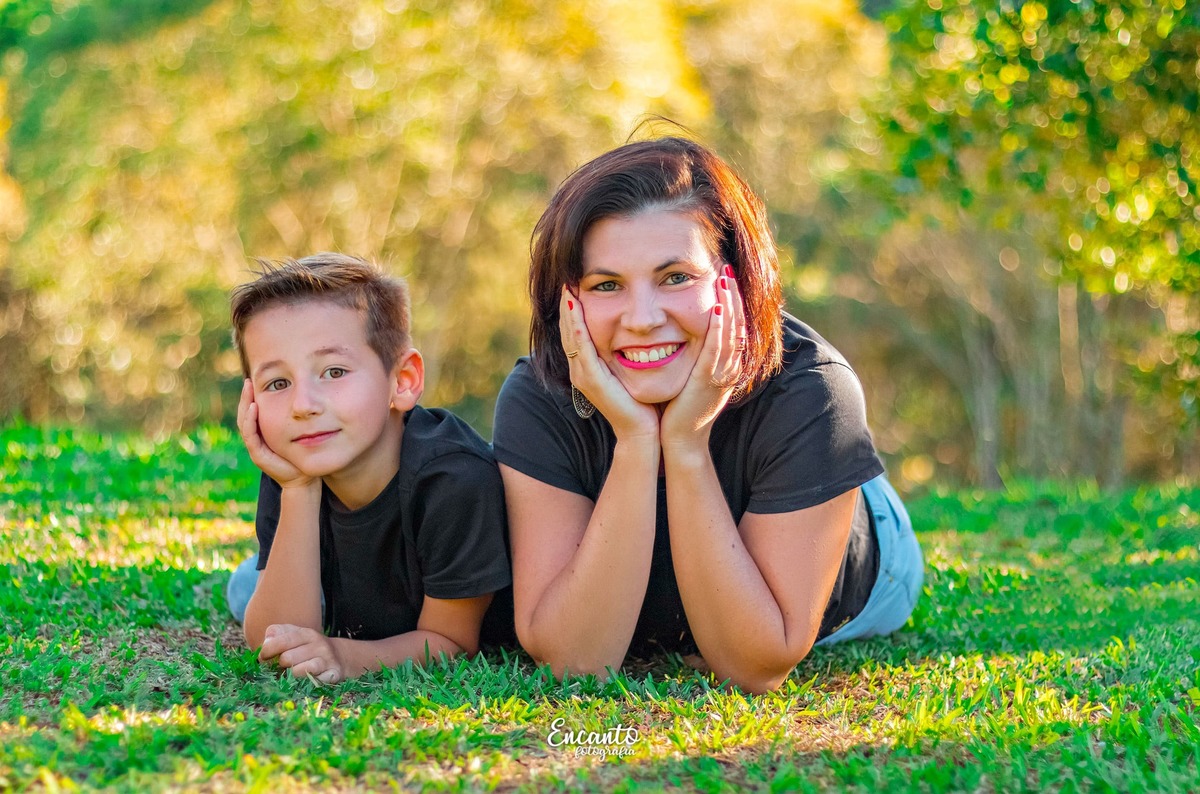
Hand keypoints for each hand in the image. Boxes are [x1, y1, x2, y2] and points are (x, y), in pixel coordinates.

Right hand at [237, 380, 314, 488]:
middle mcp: (256, 438)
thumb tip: (302, 397)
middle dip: (245, 396)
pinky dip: (250, 420)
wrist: (303, 479)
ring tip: (248, 388)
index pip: (252, 411)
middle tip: (248, 381)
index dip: (251, 396)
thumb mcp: (298, 431)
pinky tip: (254, 407)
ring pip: (244, 422)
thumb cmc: (302, 454)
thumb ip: (295, 418)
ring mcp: (255, 447)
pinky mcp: (258, 454)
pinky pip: (251, 435)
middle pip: (245, 414)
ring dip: (245, 404)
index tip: (254, 380)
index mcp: (263, 432)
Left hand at [259, 624, 346, 683]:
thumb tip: (265, 644)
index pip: (282, 640)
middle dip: (279, 666)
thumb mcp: (293, 634)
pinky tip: (304, 681)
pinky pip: (316, 682)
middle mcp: (318, 645)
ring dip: (291, 676)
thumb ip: (276, 635)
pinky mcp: (334, 674)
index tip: (264, 657)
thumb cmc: (306, 647)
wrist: (338, 656)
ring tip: (290, 675)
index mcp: (306, 634)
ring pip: (301, 670)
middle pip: (288, 658)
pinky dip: (307, 683)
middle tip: (280, 667)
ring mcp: (327, 660)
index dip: (268, 650)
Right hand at [559, 287, 658, 440]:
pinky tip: (576, 307)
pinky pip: (581, 346)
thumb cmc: (641, 402)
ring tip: (567, 287)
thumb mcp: (628, 371)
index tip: (575, 285)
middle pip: (567, 330)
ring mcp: (583, 375)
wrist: (642, 432)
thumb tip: (633, 331)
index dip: (573, 309)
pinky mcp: (591, 380)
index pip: (575, 331)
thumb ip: (625, 353)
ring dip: (568, 310)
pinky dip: (577, 325)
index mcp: (587, 367)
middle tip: (566, 279)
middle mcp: (580, 370)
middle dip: (566, 304)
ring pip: (570, 335)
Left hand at [660, 265, 745, 450]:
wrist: (680, 441)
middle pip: (737, 323)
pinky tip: (716, 308)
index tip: (725, 277)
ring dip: (729, 303)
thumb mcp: (692, 376)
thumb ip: (696, 356)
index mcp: (725, 365)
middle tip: (726, 267)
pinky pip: (717, 349)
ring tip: (724, 278)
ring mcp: (721, 375)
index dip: (732, 300)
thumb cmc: (680, 409)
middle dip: (733, 294)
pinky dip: (719, 327)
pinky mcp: (708, 381)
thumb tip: (686, 332)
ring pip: (731, 332)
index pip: (733, 325)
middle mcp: (729, 368)